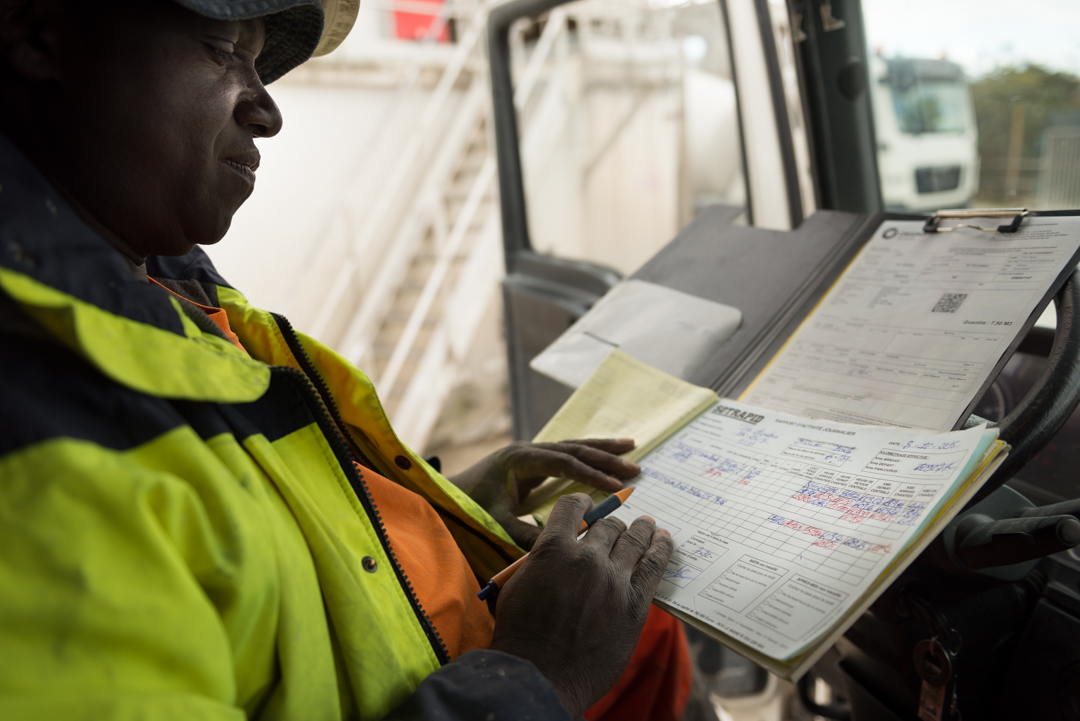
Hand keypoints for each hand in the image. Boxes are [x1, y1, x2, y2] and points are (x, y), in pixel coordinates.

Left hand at [448, 439, 640, 547]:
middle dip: (605, 457)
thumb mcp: (495, 525)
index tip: (617, 487)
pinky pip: (565, 456)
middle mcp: (526, 450)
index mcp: (519, 460)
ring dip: (601, 449)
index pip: (564, 463)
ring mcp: (528, 454)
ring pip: (572, 446)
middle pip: (573, 448)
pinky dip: (587, 457)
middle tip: (636, 467)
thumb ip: (526, 536)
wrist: (439, 498)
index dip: (591, 475)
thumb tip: (564, 548)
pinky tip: (604, 457)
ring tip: (631, 449)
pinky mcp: (529, 464)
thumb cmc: (464, 510)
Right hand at [489, 493, 673, 715]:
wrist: (539, 674)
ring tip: (648, 525)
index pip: (573, 507)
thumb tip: (561, 549)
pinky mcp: (634, 604)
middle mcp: (586, 557)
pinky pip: (654, 567)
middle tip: (617, 527)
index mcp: (553, 548)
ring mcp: (613, 580)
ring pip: (634, 541)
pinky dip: (661, 550)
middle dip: (612, 524)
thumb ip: (542, 561)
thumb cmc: (521, 634)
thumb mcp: (519, 584)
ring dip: (641, 530)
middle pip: (608, 525)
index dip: (582, 503)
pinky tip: (664, 541)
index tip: (589, 506)